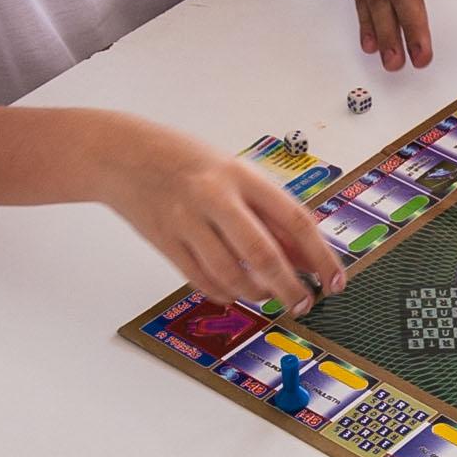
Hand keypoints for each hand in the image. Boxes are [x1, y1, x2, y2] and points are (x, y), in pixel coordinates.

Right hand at [95, 119, 344, 311]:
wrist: (123, 154)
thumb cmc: (186, 161)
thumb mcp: (235, 174)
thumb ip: (268, 214)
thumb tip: (306, 256)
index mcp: (241, 175)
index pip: (294, 220)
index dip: (320, 256)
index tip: (334, 280)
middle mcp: (215, 197)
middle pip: (263, 254)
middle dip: (290, 287)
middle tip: (302, 302)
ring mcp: (186, 221)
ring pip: (231, 274)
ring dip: (256, 293)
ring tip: (267, 294)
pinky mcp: (165, 241)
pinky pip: (202, 280)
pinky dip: (225, 293)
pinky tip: (235, 291)